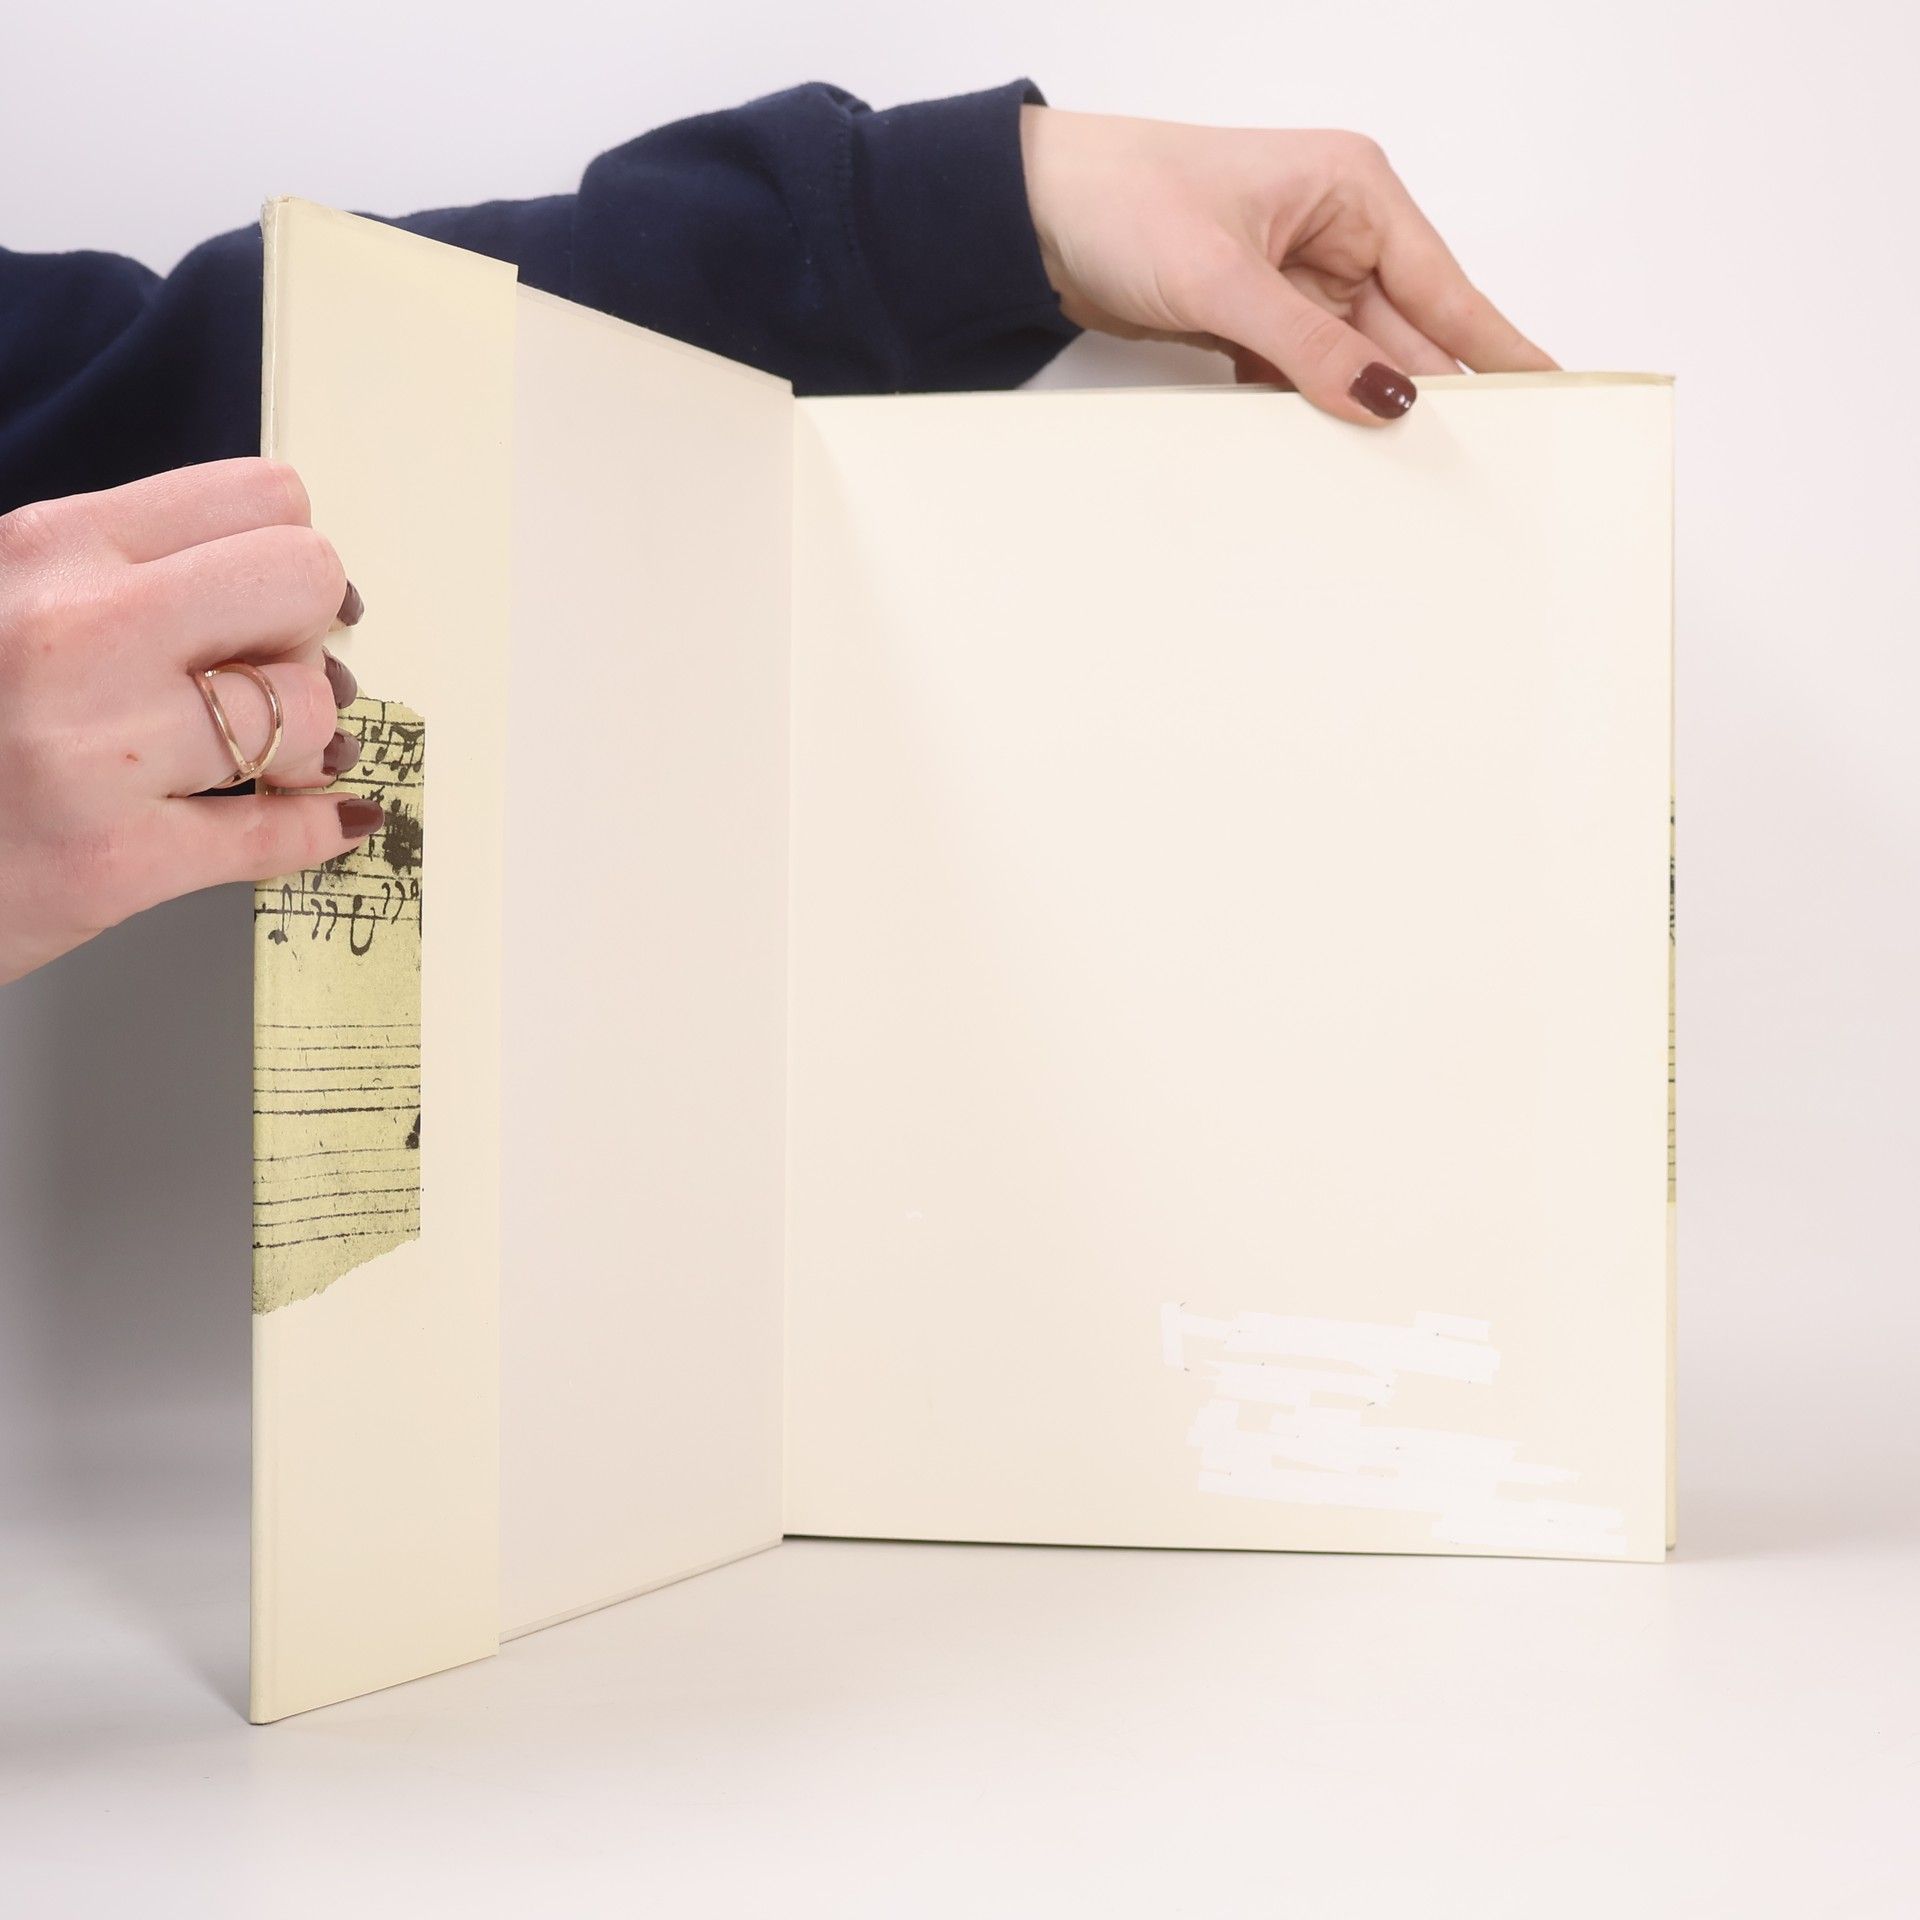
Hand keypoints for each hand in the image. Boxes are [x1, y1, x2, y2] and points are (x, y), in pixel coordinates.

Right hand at [0, 459, 379, 984]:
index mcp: (49, 548)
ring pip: (306, 709)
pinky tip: (324, 819)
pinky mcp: (112, 861)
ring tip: (266, 759)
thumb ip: (126, 575)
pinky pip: (279, 834)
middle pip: (306, 580)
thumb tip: (296, 586)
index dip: (288, 557)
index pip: (263, 499)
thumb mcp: (9, 597)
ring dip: (306, 741)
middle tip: (269, 677)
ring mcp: (94, 750)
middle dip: (308, 634)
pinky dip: (317, 828)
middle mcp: (73, 633)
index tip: (276, 605)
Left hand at [1020, 107, 1554, 423]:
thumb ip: (1307, 344)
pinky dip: (1306, 412)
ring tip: (1402, 477)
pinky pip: (1301, 377)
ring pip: (1352, 364)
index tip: (1549, 391)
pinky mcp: (1250, 320)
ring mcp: (1292, 281)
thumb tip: (1383, 399)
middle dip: (1428, 394)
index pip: (1444, 286)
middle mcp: (1333, 233)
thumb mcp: (1224, 276)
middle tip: (1476, 465)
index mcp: (1352, 191)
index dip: (1496, 345)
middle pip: (1404, 333)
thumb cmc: (1123, 197)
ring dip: (1360, 412)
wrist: (1030, 212)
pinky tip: (1324, 454)